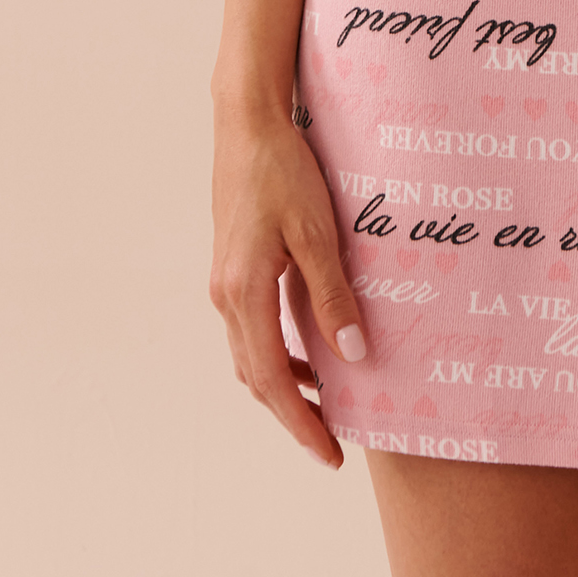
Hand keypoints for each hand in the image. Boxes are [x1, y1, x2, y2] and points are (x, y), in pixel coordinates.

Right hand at [208, 94, 368, 465]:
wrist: (246, 122)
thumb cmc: (283, 170)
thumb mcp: (316, 231)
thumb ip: (332, 294)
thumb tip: (353, 355)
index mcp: (244, 293)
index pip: (273, 380)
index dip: (301, 423)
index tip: (330, 454)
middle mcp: (226, 296)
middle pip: (256, 378)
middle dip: (292, 414)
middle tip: (332, 441)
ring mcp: (224, 283)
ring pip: (250, 357)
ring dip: (284, 384)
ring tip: (326, 402)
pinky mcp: (231, 268)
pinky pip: (251, 330)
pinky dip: (276, 353)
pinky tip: (308, 349)